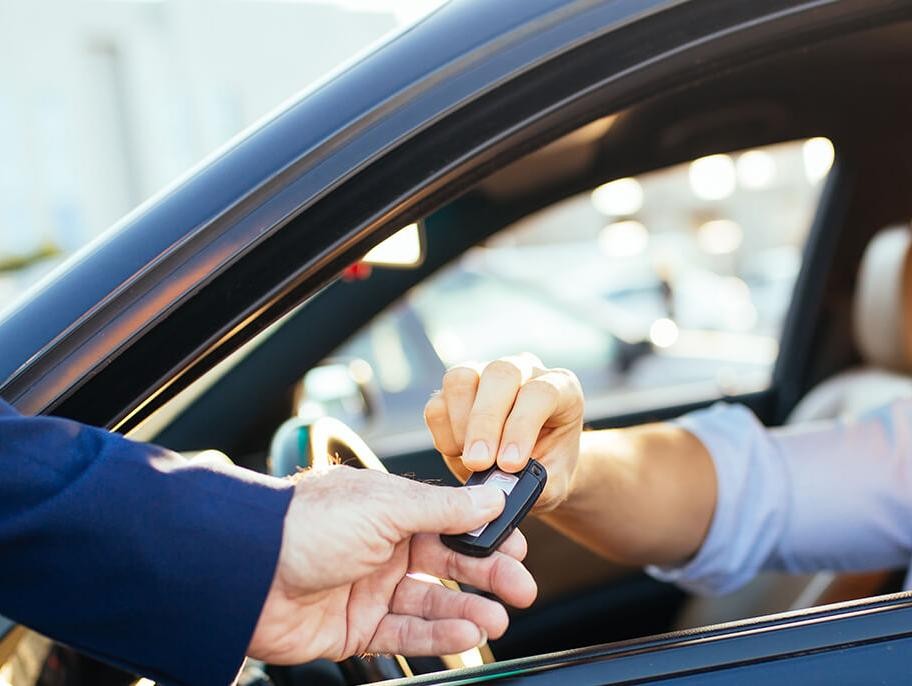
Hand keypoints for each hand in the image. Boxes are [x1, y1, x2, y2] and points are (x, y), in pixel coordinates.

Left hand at [247, 466, 535, 663]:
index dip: (484, 532)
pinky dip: (438, 636)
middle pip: (447, 563)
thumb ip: (443, 508)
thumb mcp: (385, 506)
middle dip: (487, 575)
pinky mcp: (355, 627)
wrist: (243, 574)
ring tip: (496, 619)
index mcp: (388, 507)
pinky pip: (405, 634)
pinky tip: (465, 633)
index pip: (449, 519)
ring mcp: (368, 588)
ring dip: (466, 610)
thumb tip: (490, 495)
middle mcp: (381, 546)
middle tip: (521, 588)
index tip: (517, 544)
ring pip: (430, 602)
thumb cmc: (305, 525)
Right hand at [423, 353, 583, 512]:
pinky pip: (437, 403)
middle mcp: (523, 371)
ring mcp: (485, 375)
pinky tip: (459, 454)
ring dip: (460, 424)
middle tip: (478, 463)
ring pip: (461, 379)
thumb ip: (535, 484)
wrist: (532, 468)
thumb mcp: (553, 483)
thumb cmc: (549, 470)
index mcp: (560, 388)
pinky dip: (443, 434)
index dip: (521, 427)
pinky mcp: (455, 392)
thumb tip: (501, 488)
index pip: (540, 393)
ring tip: (471, 461)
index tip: (509, 464)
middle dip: (485, 422)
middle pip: (500, 374)